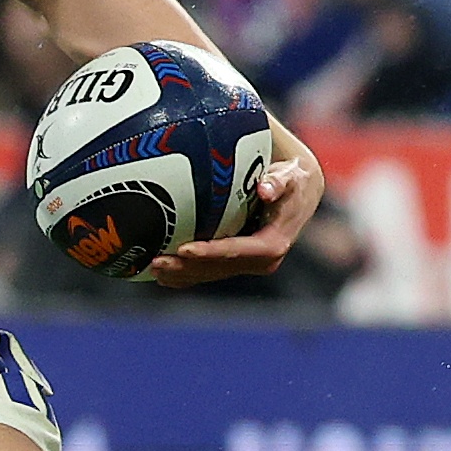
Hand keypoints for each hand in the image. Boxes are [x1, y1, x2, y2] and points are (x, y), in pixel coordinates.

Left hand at [150, 156, 324, 286]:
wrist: (299, 193)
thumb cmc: (291, 179)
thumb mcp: (290, 177)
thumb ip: (279, 182)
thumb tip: (265, 189)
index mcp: (273, 244)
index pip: (238, 252)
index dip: (211, 253)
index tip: (184, 248)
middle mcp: (261, 260)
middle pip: (218, 268)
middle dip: (187, 267)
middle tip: (157, 260)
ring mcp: (247, 264)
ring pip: (209, 273)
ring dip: (180, 273)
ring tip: (151, 266)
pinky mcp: (235, 262)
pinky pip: (206, 271)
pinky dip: (182, 273)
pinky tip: (157, 272)